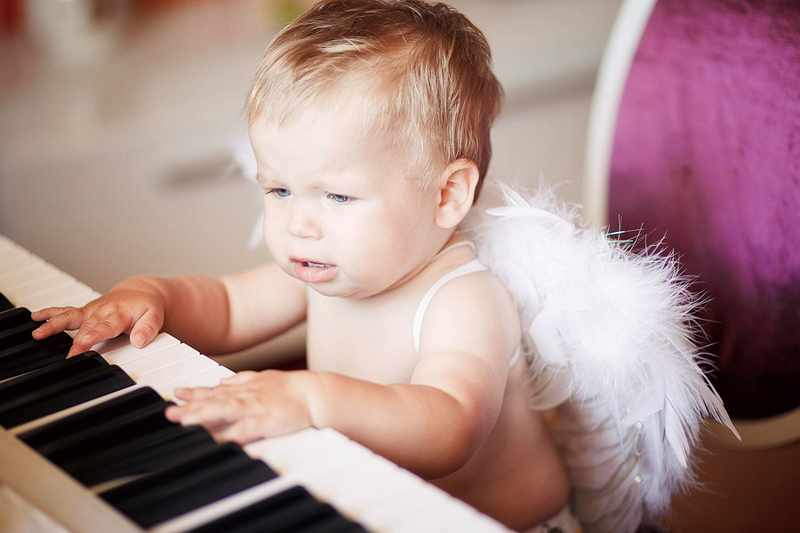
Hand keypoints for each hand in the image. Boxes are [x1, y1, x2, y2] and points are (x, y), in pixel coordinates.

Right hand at [31, 278, 165, 356]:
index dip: (92, 336)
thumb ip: (148, 329)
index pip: (104, 327)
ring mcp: (91, 311)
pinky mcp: (85, 311)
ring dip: (53, 323)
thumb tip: (139, 341)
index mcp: (119, 314)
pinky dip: (50, 313)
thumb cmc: (146, 307)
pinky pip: (66, 311)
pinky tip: (35, 317)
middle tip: (64, 355)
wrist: (140, 293)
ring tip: (38, 332)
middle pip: (85, 327)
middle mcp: (102, 311)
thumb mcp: (155, 317)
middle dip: (74, 340)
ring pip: (70, 316)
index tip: (82, 345)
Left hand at [164, 370, 314, 444]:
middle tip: (170, 412)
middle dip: (190, 407)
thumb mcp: (264, 378)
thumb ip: (242, 379)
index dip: (194, 393)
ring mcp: (255, 408)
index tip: (176, 394)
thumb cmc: (291, 389)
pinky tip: (218, 440)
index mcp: (245, 389)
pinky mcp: (266, 421)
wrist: (314, 393)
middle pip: (213, 401)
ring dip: (203, 415)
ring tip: (185, 421)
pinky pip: (245, 429)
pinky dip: (231, 434)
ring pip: (224, 410)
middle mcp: (245, 397)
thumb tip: (223, 380)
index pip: (214, 390)